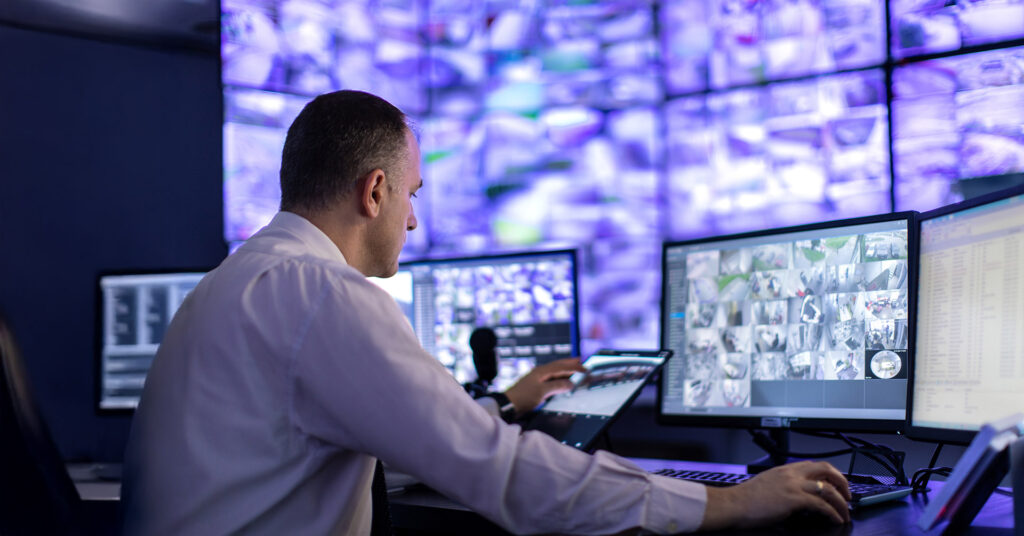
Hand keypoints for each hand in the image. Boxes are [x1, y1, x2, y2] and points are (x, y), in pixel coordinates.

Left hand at [503, 357, 585, 414]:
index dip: (575, 368)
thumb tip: (571, 384)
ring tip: (574, 367)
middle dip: (570, 363)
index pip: (562, 367)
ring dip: (565, 369)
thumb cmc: (523, 397)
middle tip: (581, 361)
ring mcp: (537, 378)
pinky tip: (561, 380)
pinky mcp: (535, 385)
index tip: (586, 369)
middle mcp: (540, 372)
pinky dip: (559, 377)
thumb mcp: (542, 392)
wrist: (508, 405)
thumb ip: (557, 386)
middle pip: (558, 365)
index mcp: (542, 371)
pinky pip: (551, 378)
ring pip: (554, 371)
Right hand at [699, 461, 851, 529]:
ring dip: (841, 502)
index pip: (814, 465)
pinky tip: (836, 519)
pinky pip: (822, 505)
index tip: (836, 484)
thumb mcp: (766, 485)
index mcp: (784, 470)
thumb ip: (782, 486)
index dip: (830, 474)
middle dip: (842, 482)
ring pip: (828, 488)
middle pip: (826, 470)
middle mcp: (791, 474)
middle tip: (848, 495)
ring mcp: (793, 485)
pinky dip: (833, 513)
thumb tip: (795, 498)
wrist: (733, 504)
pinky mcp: (794, 499)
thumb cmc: (744, 499)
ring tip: (846, 512)